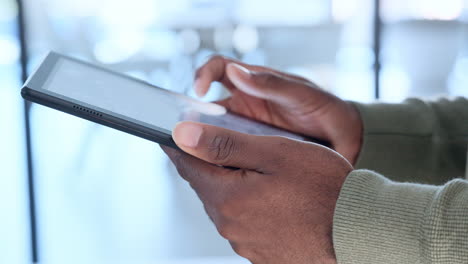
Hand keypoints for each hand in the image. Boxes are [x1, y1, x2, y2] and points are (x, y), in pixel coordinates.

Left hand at [163, 122, 352, 263]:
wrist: (358, 233)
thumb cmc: (324, 189)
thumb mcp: (274, 154)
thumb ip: (224, 144)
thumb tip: (183, 135)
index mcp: (227, 197)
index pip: (188, 165)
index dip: (179, 145)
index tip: (171, 132)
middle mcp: (230, 225)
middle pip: (207, 185)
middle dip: (210, 163)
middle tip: (222, 143)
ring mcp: (245, 242)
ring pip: (226, 203)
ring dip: (233, 184)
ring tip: (256, 169)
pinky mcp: (261, 252)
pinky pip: (244, 221)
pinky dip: (249, 203)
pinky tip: (272, 196)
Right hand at [194, 56, 362, 163]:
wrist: (344, 141)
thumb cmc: (325, 110)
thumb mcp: (302, 94)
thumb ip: (272, 84)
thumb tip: (236, 72)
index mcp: (254, 82)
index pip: (219, 68)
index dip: (203, 74)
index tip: (199, 90)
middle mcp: (245, 103)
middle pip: (207, 103)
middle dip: (193, 114)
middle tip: (186, 129)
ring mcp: (246, 128)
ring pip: (214, 131)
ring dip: (204, 139)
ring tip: (197, 152)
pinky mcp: (252, 149)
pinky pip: (229, 152)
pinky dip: (220, 158)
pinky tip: (218, 169)